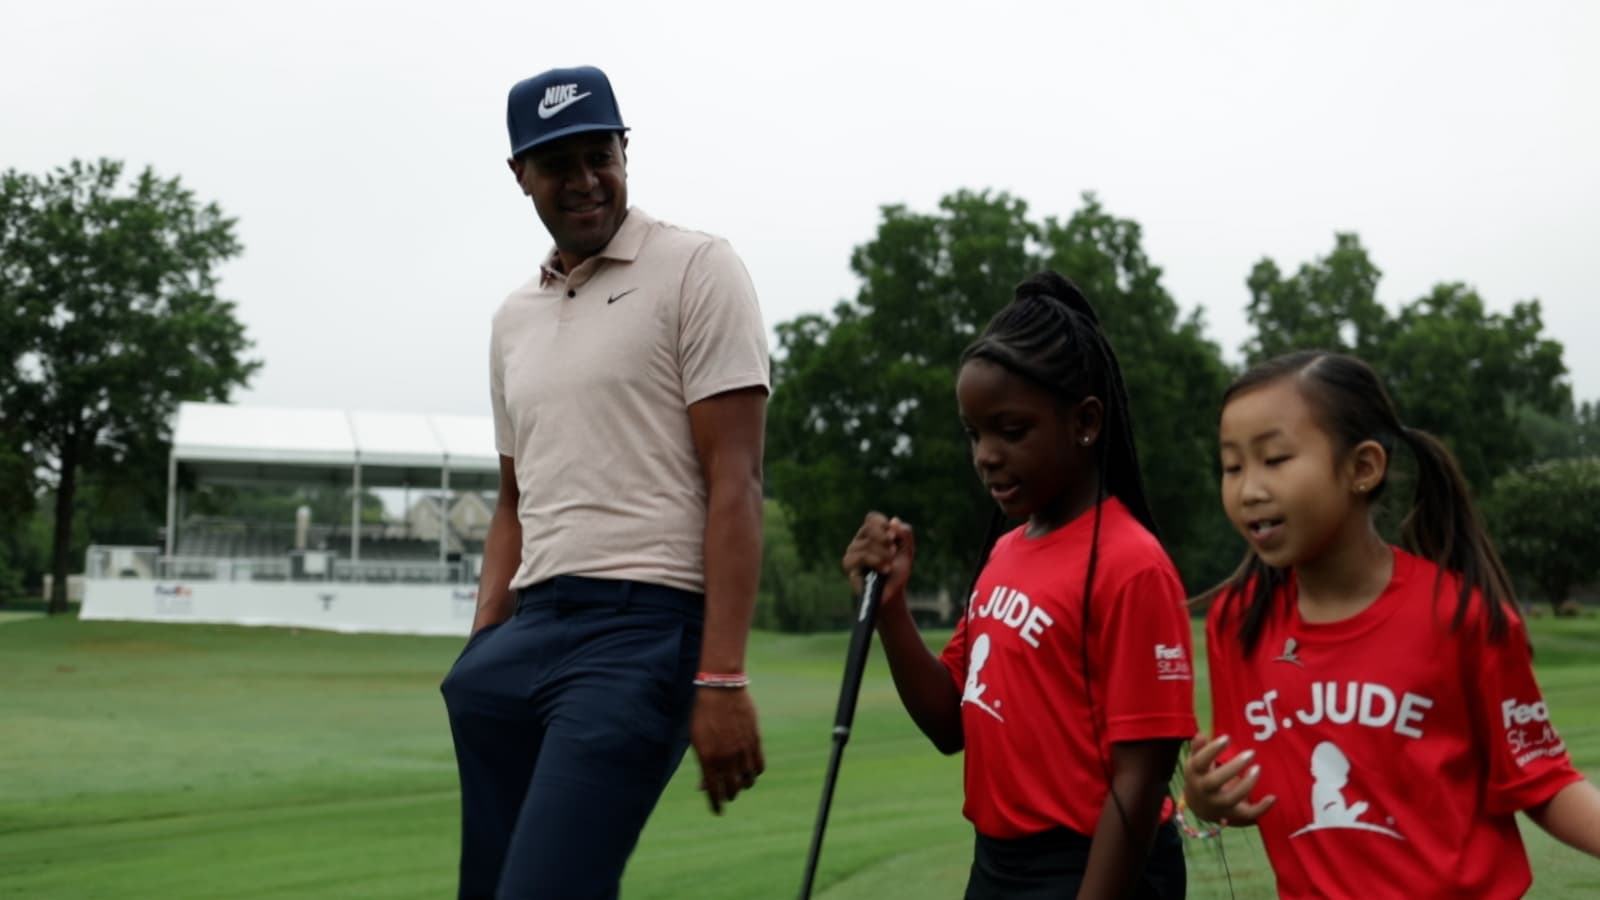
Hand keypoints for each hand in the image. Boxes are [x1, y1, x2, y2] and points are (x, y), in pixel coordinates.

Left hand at [690, 686, 764, 814]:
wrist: (720, 690)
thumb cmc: (702, 715)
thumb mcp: (696, 741)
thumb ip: (702, 766)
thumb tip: (703, 787)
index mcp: (709, 759)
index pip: (714, 792)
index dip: (716, 805)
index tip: (717, 811)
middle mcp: (727, 758)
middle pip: (733, 789)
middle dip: (729, 795)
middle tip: (726, 794)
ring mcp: (743, 750)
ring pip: (748, 781)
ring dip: (743, 786)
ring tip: (739, 783)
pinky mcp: (755, 741)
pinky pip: (759, 767)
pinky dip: (755, 773)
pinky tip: (750, 772)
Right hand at [840, 512, 914, 602]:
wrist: (892, 593)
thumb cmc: (897, 571)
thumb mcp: (907, 551)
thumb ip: (905, 533)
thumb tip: (894, 521)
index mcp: (872, 534)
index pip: (872, 518)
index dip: (883, 523)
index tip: (893, 536)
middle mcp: (859, 541)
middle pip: (868, 528)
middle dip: (884, 539)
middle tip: (894, 550)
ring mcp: (852, 552)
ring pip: (865, 544)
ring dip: (882, 554)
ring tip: (890, 566)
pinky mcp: (849, 566)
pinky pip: (860, 557)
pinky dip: (875, 561)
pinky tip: (885, 569)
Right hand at [1182, 732, 1275, 825]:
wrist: (1200, 806)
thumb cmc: (1201, 775)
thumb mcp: (1196, 761)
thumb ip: (1199, 748)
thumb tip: (1201, 735)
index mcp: (1195, 774)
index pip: (1200, 762)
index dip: (1212, 750)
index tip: (1228, 738)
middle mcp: (1204, 791)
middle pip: (1215, 782)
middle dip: (1233, 767)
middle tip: (1251, 753)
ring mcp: (1219, 804)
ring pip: (1232, 798)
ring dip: (1247, 784)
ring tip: (1258, 768)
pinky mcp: (1234, 814)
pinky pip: (1248, 814)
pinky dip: (1261, 808)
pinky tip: (1272, 797)